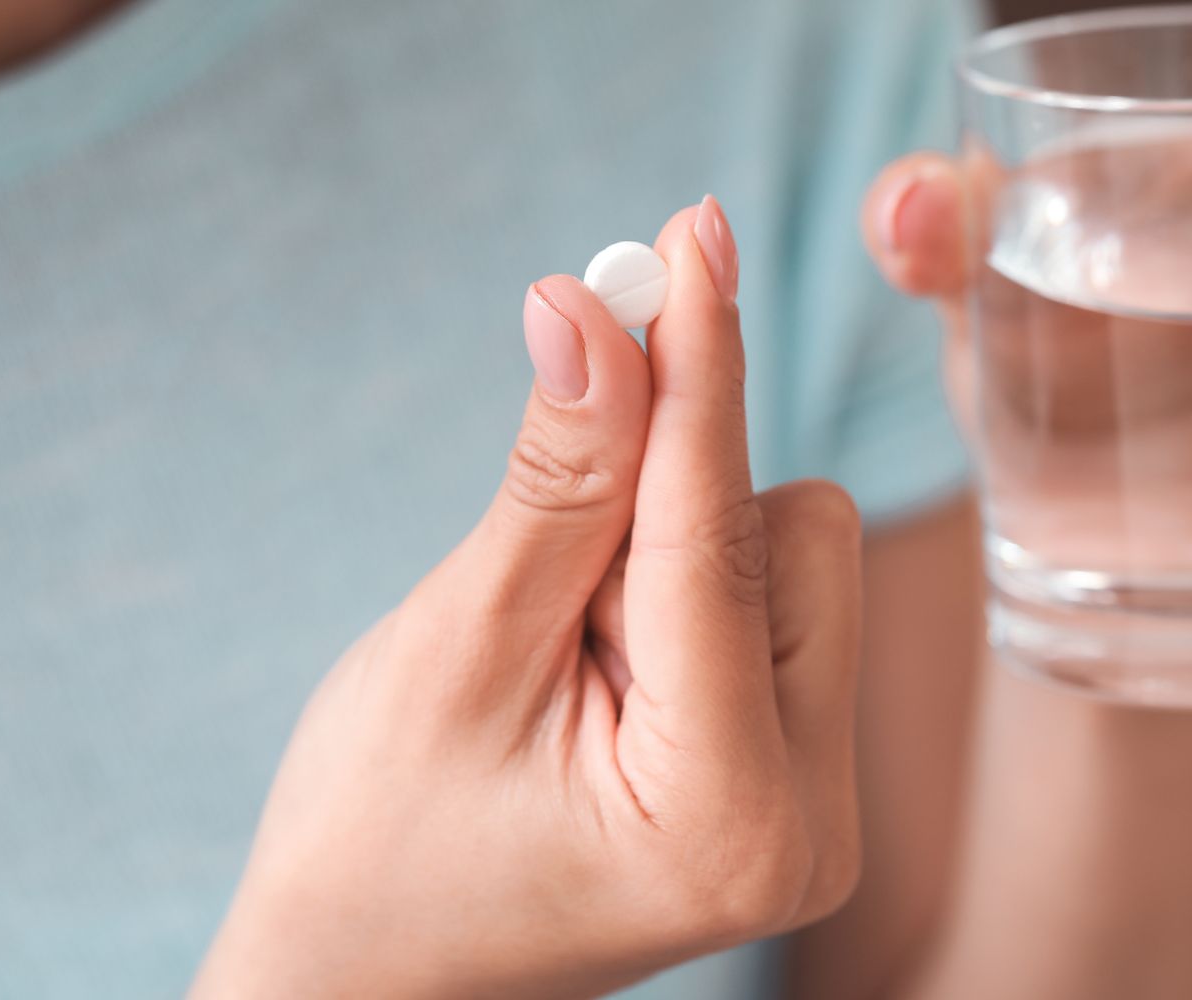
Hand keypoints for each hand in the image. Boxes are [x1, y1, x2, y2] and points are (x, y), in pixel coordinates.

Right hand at [194, 199, 861, 998]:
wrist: (373, 979)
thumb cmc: (380, 841)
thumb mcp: (456, 650)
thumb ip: (552, 483)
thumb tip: (595, 307)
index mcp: (728, 813)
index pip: (720, 536)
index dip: (698, 371)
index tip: (694, 234)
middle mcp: (812, 822)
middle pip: (792, 535)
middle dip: (663, 509)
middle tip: (544, 588)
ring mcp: (818, 810)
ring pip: (793, 559)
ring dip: (669, 555)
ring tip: (561, 659)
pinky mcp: (802, 785)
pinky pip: (778, 607)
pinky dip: (687, 593)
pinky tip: (601, 668)